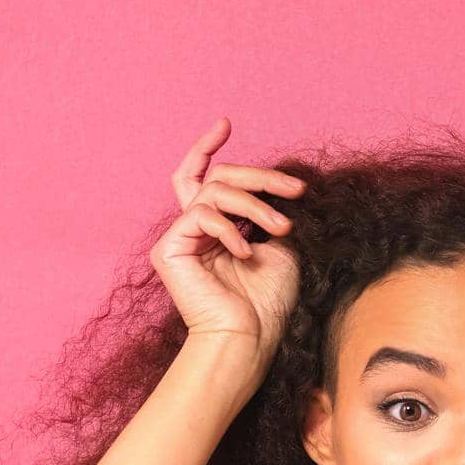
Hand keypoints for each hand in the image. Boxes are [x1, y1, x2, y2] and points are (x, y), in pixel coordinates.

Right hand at [149, 116, 305, 363]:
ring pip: (215, 192)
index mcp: (215, 229)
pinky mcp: (169, 250)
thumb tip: (278, 185)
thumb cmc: (268, 304)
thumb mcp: (280, 248)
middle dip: (260, 178)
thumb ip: (270, 213)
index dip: (208, 147)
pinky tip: (247, 253)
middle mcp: (193, 230)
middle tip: (295, 190)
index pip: (204, 178)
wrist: (248, 341)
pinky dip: (229, 229)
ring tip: (282, 229)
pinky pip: (200, 216)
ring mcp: (179, 238)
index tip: (225, 123)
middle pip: (218, 178)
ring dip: (255, 205)